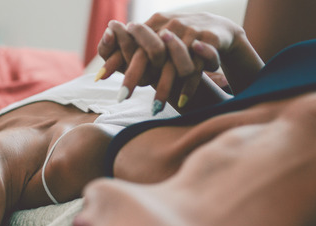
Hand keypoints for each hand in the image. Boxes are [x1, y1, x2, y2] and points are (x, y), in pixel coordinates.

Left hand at [97, 12, 242, 108]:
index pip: (130, 45)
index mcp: (153, 26)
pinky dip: (188, 87)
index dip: (116, 60)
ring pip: (172, 66)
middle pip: (147, 55)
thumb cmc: (178, 41)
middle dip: (133, 77)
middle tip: (120, 98)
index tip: (99, 77)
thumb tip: (98, 76)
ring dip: (163, 89)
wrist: (217, 30)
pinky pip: (195, 68)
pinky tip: (181, 102)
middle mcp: (169, 27)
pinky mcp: (207, 42)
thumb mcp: (154, 43)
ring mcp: (189, 33)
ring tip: (155, 108)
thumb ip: (129, 56)